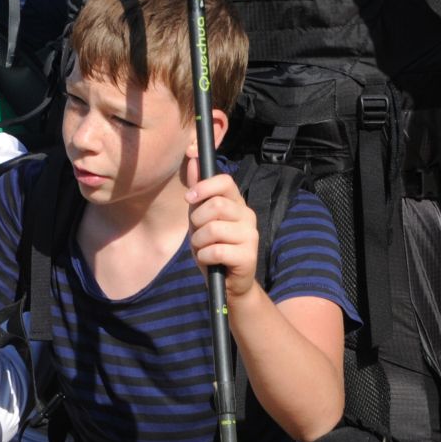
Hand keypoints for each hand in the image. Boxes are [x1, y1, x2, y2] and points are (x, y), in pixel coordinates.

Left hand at [187, 162, 259, 298]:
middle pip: (216, 205)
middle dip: (197, 220)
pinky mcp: (249, 256)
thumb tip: (193, 159)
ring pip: (213, 229)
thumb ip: (198, 191)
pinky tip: (208, 260)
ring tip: (203, 248)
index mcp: (237, 202)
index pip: (225, 181)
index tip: (189, 198)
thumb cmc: (214, 246)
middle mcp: (248, 215)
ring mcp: (251, 236)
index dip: (204, 186)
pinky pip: (215, 251)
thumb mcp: (201, 218)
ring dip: (199, 241)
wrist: (229, 283)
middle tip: (198, 232)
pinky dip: (204, 256)